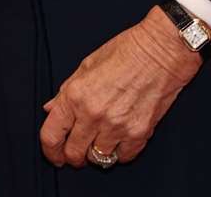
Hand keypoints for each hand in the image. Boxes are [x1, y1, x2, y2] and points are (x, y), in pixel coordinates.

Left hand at [39, 7, 200, 168]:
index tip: (54, 155)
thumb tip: (51, 110)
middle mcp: (93, 114)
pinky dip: (119, 153)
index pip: (51, 136)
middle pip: (74, 153)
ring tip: (100, 141)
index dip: (50, 151)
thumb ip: (66, 93)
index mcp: (75, 96)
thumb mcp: (86, 66)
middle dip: (72, 156)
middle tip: (76, 152)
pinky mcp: (140, 133)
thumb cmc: (124, 52)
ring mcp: (117, 126)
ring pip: (98, 159)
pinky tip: (119, 140)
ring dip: (96, 153)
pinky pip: (123, 157)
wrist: (160, 52)